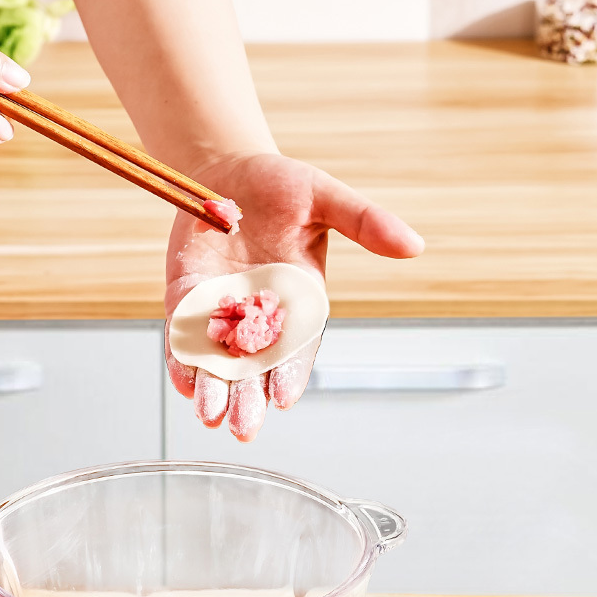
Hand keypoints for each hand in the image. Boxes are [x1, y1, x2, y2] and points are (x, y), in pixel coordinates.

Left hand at [165, 152, 423, 440]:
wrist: (228, 168)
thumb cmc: (282, 184)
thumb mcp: (325, 197)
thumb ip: (365, 221)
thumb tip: (415, 244)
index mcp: (299, 300)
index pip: (297, 348)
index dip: (290, 373)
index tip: (282, 398)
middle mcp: (261, 315)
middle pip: (255, 366)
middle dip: (247, 397)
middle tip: (242, 428)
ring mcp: (221, 309)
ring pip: (216, 359)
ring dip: (212, 388)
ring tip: (209, 416)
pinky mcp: (186, 297)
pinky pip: (184, 335)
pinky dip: (182, 358)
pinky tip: (182, 381)